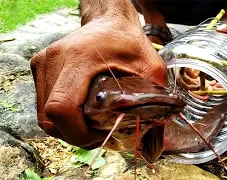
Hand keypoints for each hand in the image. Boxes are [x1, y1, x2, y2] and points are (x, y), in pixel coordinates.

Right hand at [30, 15, 166, 148]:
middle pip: (50, 118)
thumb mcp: (150, 66)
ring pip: (44, 115)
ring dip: (67, 126)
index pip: (61, 108)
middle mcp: (54, 60)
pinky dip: (61, 115)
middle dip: (75, 134)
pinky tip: (80, 111)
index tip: (97, 135)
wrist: (109, 22)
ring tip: (91, 124)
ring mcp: (43, 63)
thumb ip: (154, 98)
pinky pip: (43, 104)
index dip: (76, 132)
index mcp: (79, 58)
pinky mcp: (40, 67)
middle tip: (99, 133)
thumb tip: (154, 132)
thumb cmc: (129, 41)